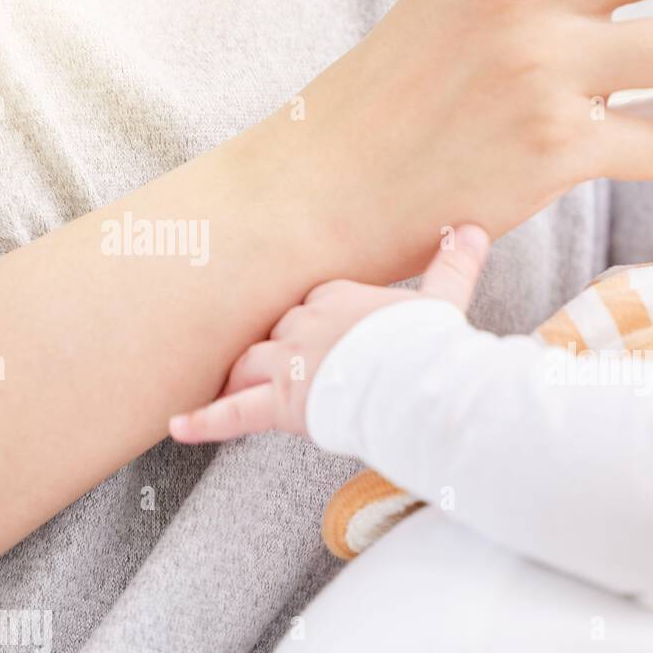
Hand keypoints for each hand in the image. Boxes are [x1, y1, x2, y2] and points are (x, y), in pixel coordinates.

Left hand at [169, 225, 489, 442]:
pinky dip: (205, 421)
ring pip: (252, 364)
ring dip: (243, 375)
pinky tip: (176, 425)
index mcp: (338, 298)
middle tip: (281, 364)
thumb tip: (476, 227)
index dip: (315, 321)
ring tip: (233, 385)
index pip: (312, 304)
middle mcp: (304, 324)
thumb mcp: (444, 299)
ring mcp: (288, 364)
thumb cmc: (430, 344)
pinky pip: (233, 413)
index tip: (324, 333)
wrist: (416, 382)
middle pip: (278, 333)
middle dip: (279, 349)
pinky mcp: (281, 405)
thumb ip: (455, 264)